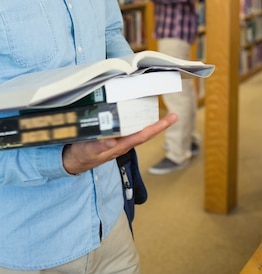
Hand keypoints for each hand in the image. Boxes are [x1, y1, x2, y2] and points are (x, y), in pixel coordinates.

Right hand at [62, 112, 177, 174]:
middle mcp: (123, 142)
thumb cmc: (83, 154)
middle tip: (174, 116)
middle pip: (145, 132)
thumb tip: (111, 140)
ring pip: (138, 130)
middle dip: (160, 125)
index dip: (158, 127)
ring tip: (163, 114)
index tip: (170, 120)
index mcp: (120, 144)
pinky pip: (129, 127)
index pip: (143, 135)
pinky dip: (136, 120)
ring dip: (150, 122)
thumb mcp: (89, 150)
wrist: (75, 159)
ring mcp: (120, 140)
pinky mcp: (114, 136)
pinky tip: (141, 114)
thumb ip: (98, 146)